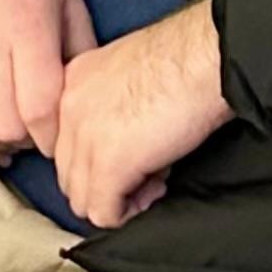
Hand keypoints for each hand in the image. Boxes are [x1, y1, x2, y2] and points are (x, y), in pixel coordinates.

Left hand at [50, 1, 229, 229]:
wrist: (206, 57)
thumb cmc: (184, 61)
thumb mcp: (129, 77)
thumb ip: (109, 109)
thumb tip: (121, 149)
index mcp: (72, 82)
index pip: (65, 144)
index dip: (99, 160)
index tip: (132, 156)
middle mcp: (68, 108)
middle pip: (69, 175)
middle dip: (106, 184)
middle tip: (147, 173)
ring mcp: (84, 137)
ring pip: (82, 199)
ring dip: (118, 201)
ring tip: (154, 180)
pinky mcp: (109, 164)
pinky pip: (104, 213)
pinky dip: (128, 214)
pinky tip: (156, 188)